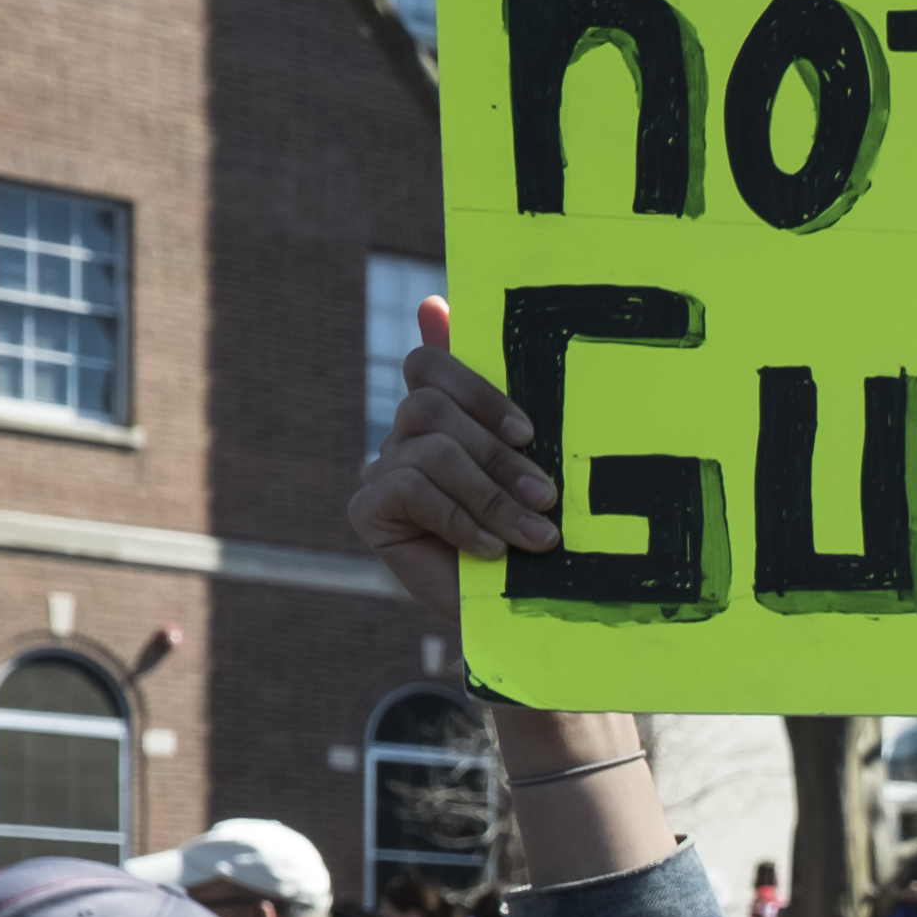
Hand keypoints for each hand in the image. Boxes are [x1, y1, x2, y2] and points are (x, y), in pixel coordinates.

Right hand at [349, 298, 561, 612]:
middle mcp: (404, 435)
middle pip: (430, 406)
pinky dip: (460, 520)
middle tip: (548, 496)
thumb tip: (439, 304)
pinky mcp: (368, 510)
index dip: (475, 386)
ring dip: (491, 493)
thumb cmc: (533, 536)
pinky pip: (411, 490)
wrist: (520, 613)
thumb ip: (499, 400)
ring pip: (429, 448)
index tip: (526, 430)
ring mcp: (380, 470)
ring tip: (536, 535)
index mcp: (443, 415)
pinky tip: (491, 550)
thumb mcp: (529, 465)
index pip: (429, 364)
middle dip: (498, 454)